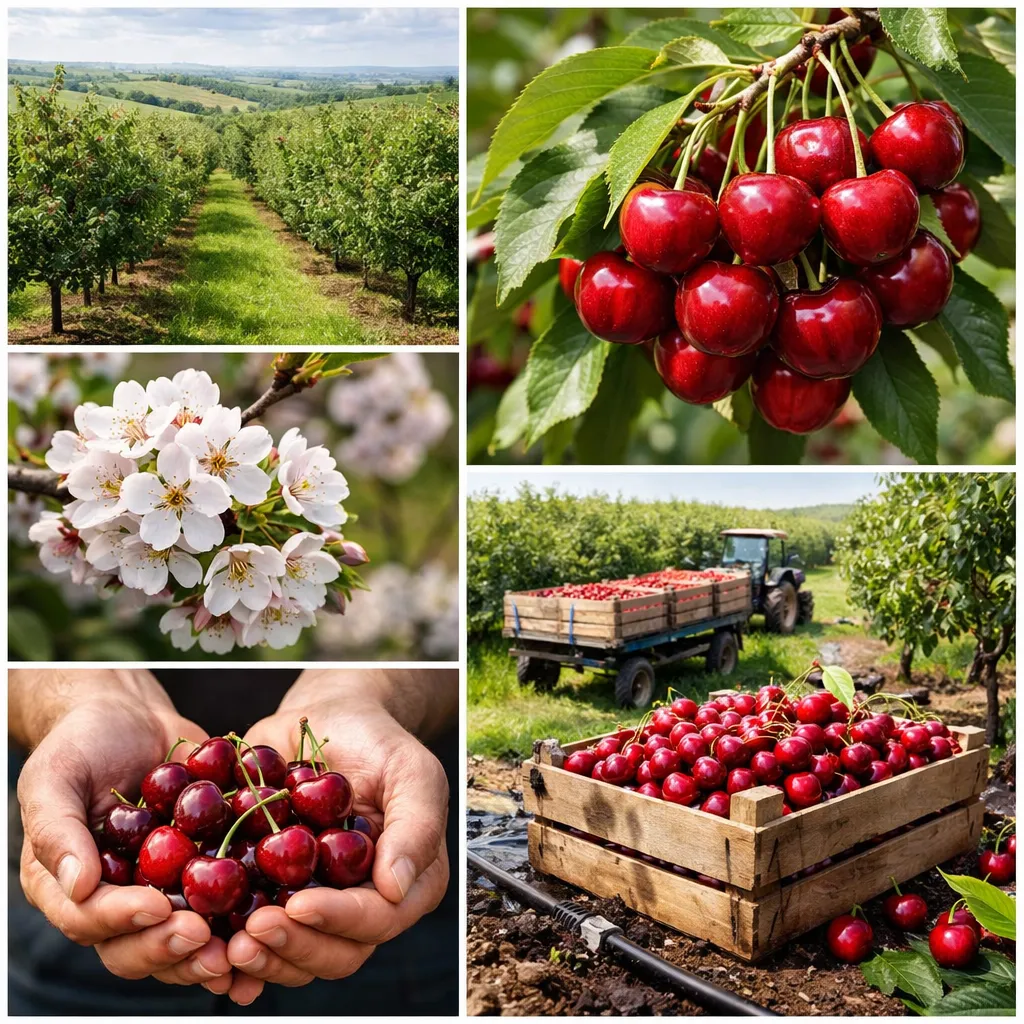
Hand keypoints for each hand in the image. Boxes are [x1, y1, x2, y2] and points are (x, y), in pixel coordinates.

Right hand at [16, 696, 239, 996]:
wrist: (132, 717)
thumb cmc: (83, 743)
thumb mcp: (55, 776)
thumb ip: (56, 830)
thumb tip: (78, 886)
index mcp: (69, 887)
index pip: (90, 920)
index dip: (123, 921)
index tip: (156, 909)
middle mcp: (116, 900)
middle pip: (138, 946)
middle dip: (171, 948)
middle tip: (203, 937)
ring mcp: (162, 890)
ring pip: (184, 938)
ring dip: (211, 952)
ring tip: (242, 952)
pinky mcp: (204, 871)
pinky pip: (225, 903)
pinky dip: (246, 920)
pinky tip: (276, 922)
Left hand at [226, 696, 449, 986]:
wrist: (329, 720)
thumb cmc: (377, 741)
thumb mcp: (411, 771)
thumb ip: (416, 826)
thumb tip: (396, 888)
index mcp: (408, 882)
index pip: (379, 918)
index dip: (339, 919)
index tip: (299, 905)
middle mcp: (366, 904)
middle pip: (337, 953)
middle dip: (295, 947)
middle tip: (252, 931)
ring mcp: (320, 904)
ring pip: (297, 957)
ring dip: (264, 957)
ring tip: (227, 942)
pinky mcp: (279, 895)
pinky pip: (260, 935)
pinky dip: (234, 946)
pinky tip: (212, 941)